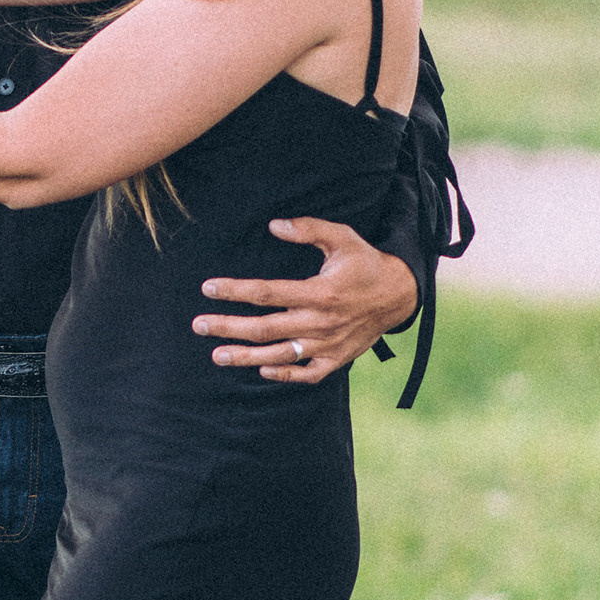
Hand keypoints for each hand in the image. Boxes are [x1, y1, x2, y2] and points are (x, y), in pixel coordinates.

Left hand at [191, 218, 418, 384]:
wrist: (400, 294)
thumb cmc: (365, 262)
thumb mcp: (342, 237)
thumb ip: (308, 229)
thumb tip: (274, 224)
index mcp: (319, 292)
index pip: (267, 292)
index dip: (234, 290)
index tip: (208, 288)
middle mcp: (320, 322)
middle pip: (264, 329)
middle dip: (228, 328)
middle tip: (199, 325)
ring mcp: (328, 345)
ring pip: (279, 356)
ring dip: (246, 358)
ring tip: (217, 356)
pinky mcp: (337, 359)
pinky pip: (307, 374)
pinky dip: (284, 375)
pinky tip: (261, 371)